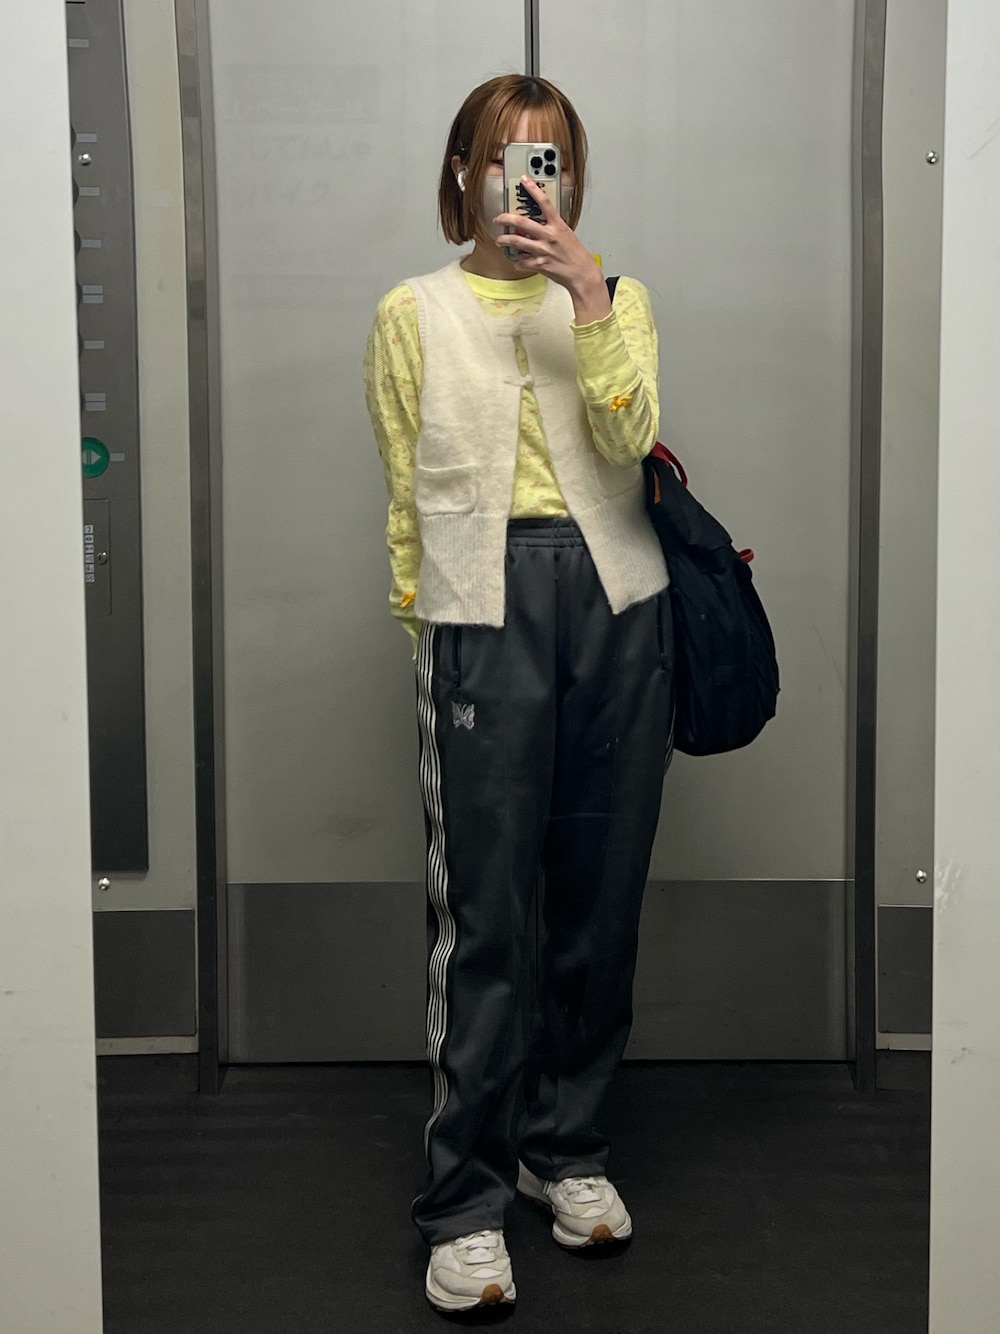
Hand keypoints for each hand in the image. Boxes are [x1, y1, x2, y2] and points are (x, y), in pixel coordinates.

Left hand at [493, 176, 609, 320]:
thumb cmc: (576, 255)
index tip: (524, 180)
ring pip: (517, 242)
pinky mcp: (540, 264)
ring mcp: (544, 250)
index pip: (544, 203)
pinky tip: (516, 262)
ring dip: (505, 240)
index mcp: (558, 226)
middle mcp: (549, 236)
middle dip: (506, 219)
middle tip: (498, 219)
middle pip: (522, 223)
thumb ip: (552, 228)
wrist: (582, 273)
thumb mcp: (566, 235)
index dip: (533, 190)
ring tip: (499, 241)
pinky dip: (518, 262)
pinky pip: (522, 262)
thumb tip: (540, 225)